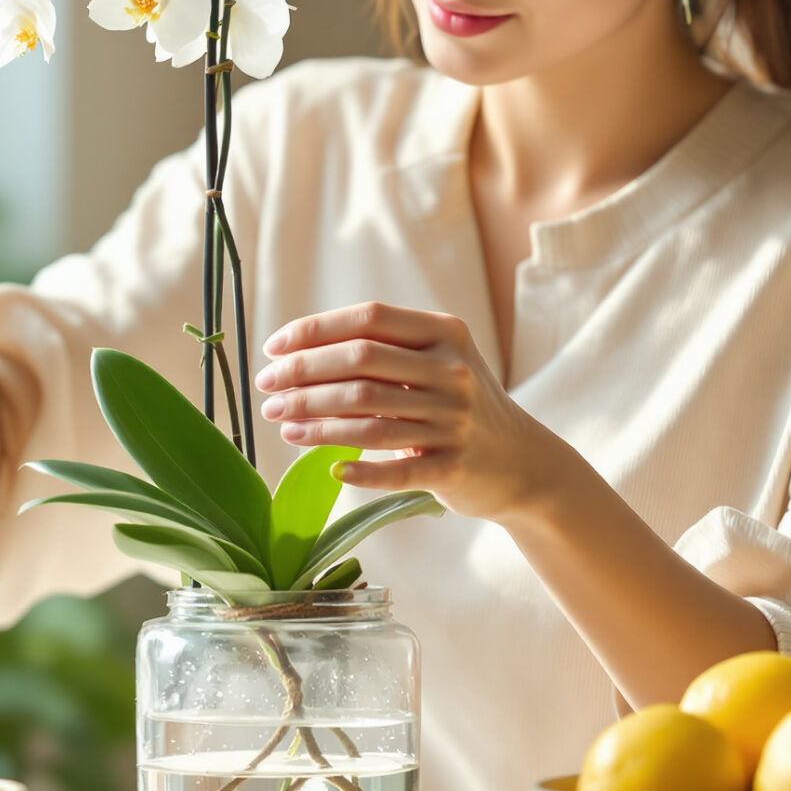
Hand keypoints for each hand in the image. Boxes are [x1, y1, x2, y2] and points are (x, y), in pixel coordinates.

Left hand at [254, 301, 591, 524]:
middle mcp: (452, 372)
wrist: (523, 461)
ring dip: (315, 422)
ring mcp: (455, 422)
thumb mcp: (436, 362)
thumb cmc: (459, 404)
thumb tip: (298, 351)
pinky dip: (360, 470)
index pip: (367, 320)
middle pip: (360, 365)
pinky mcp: (454, 468)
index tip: (273, 348)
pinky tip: (330, 468)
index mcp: (444, 334)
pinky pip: (397, 471)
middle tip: (268, 389)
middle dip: (302, 376)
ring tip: (282, 424)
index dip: (313, 331)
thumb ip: (382, 349)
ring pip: (368, 419)